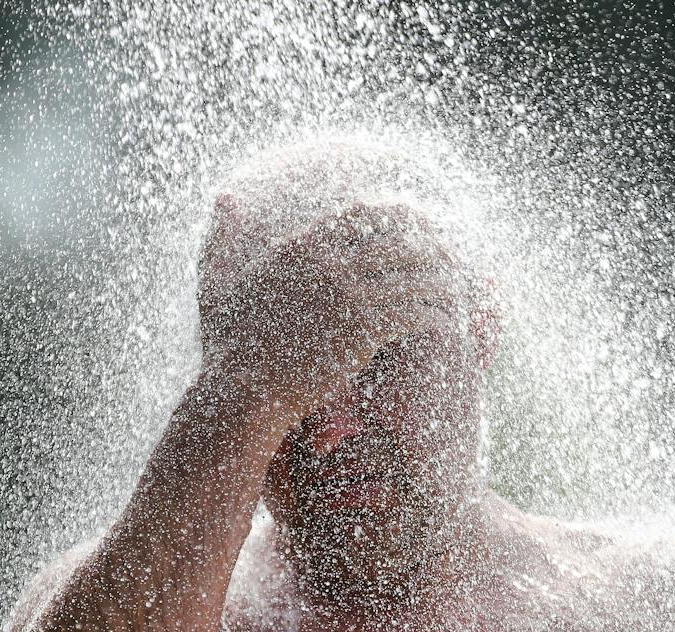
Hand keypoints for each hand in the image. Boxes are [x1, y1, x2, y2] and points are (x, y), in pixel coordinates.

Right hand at [198, 200, 462, 419]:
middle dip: (429, 245)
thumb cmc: (230, 344)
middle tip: (449, 256)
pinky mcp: (364, 332)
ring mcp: (347, 296)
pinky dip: (436, 313)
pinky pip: (416, 312)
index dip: (399, 216)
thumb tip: (223, 196)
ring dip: (440, 279)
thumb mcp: (218, 279)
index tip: (417, 227)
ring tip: (456, 288)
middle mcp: (327, 263)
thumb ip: (223, 235)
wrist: (244, 392)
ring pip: (414, 274)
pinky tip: (446, 320)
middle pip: (398, 238)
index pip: (365, 212)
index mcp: (301, 246)